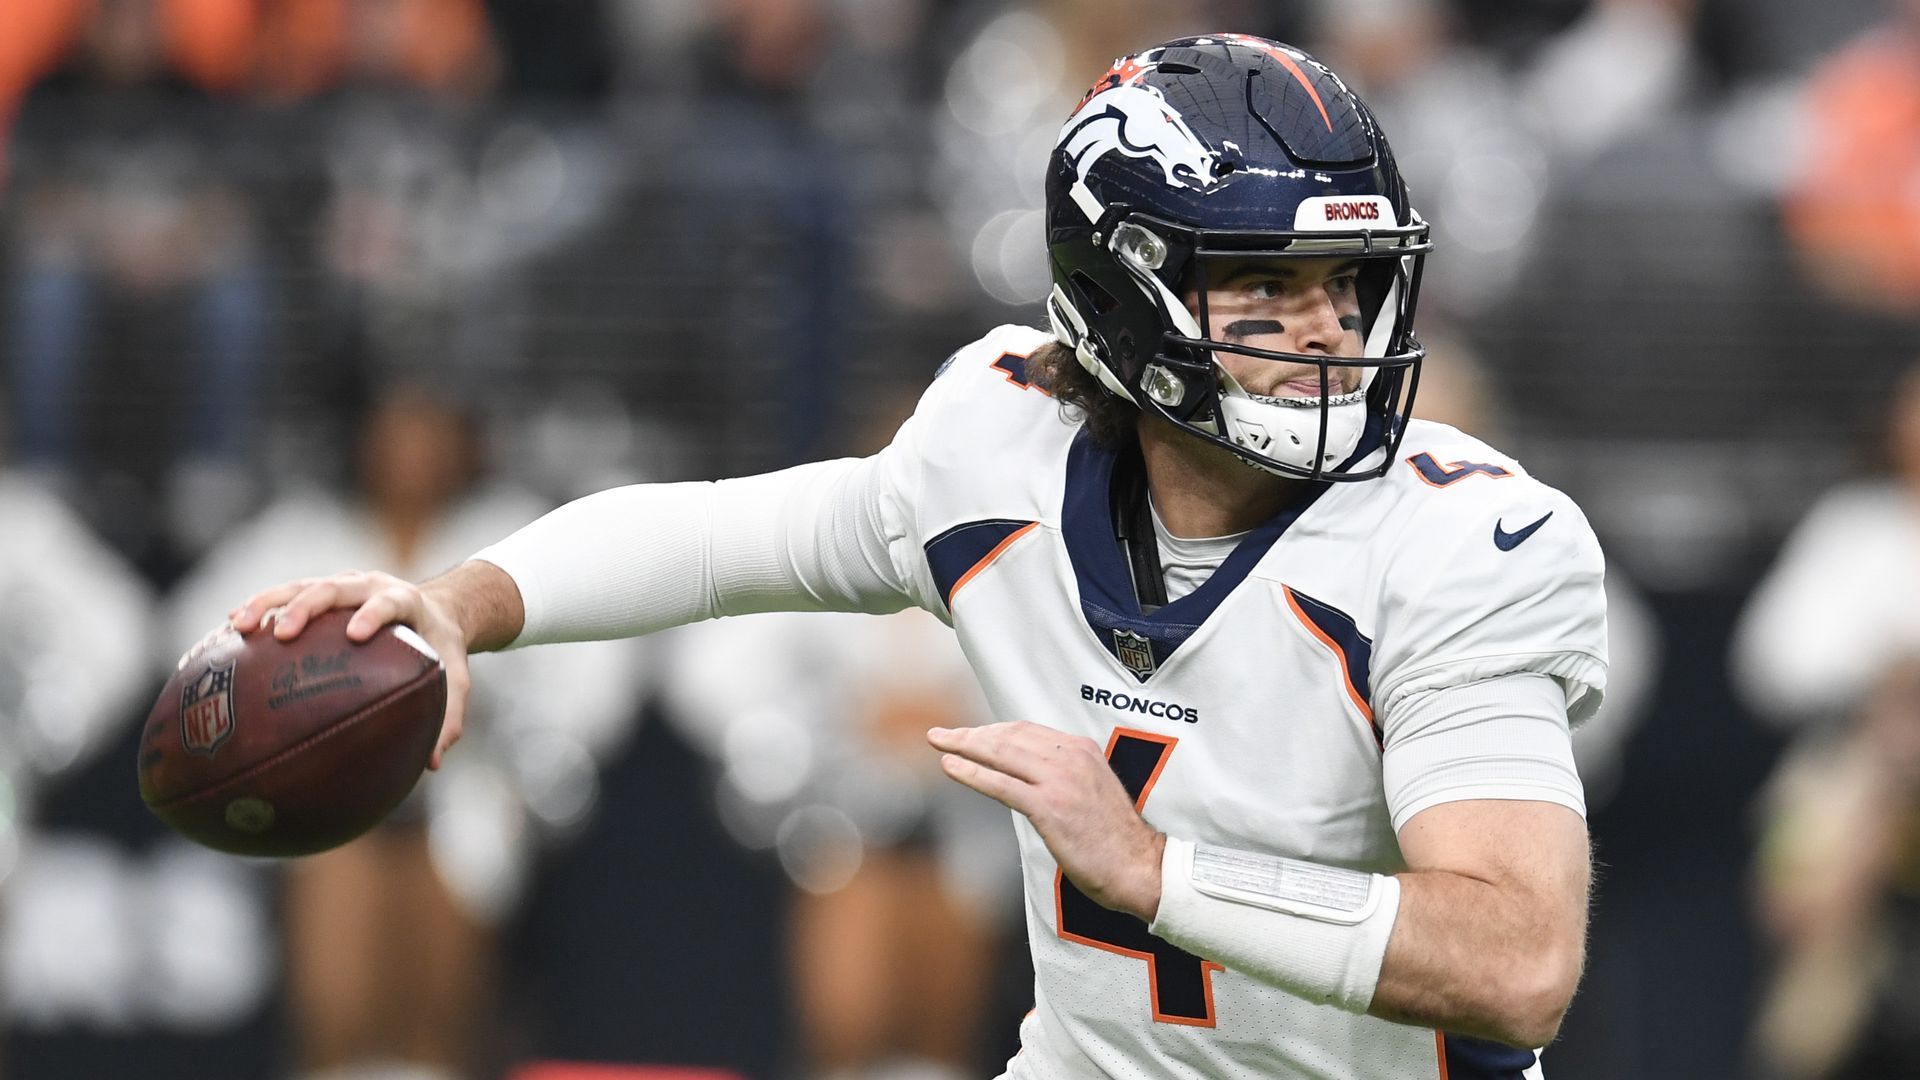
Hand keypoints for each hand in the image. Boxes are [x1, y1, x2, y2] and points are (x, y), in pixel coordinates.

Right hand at [230, 570, 474, 769]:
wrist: (435, 610)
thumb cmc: (442, 650)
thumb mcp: (454, 679)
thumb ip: (449, 715)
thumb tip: (432, 765)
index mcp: (405, 600)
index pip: (388, 602)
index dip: (372, 614)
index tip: (355, 633)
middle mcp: (369, 585)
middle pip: (334, 587)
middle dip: (307, 608)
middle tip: (282, 634)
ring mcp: (342, 585)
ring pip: (301, 586)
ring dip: (269, 603)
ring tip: (239, 626)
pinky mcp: (320, 591)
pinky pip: (286, 596)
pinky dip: (260, 609)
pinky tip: (229, 630)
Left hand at [928, 721, 1164, 919]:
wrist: (1139, 866)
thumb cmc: (1114, 838)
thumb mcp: (1091, 790)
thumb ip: (1063, 775)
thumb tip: (1028, 775)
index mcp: (1081, 749)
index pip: (1026, 731)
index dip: (993, 731)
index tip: (971, 735)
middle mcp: (1070, 756)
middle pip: (1008, 737)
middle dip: (971, 734)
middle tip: (942, 734)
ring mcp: (1059, 780)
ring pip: (1001, 753)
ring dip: (964, 745)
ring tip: (938, 743)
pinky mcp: (1049, 806)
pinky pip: (1001, 784)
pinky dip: (971, 773)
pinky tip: (950, 767)